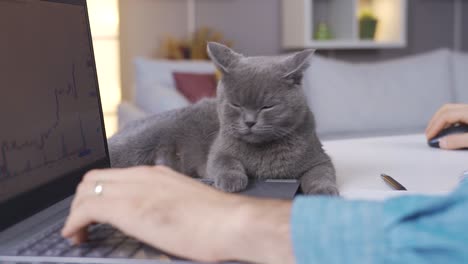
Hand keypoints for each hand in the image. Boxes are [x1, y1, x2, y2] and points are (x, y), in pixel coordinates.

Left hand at [61, 166, 293, 263]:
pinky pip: (85, 209)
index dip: (99, 193)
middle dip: (82, 200)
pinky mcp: (128, 207)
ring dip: (76, 212)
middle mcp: (143, 176)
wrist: (231, 222)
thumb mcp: (187, 204)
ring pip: (86, 189)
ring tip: (80, 233)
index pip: (115, 176)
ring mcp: (135, 189)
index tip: (97, 214)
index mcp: (157, 175)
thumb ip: (168, 203)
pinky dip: (74, 222)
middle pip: (94, 178)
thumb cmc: (218, 220)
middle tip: (85, 223)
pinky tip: (76, 236)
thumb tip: (160, 217)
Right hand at [425, 104, 467, 149]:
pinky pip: (457, 115)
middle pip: (446, 110)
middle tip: (428, 133)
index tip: (429, 137)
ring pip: (451, 111)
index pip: (446, 116)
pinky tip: (448, 131)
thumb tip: (442, 143)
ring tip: (435, 132)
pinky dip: (449, 122)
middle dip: (434, 121)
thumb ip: (458, 141)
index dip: (435, 126)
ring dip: (440, 121)